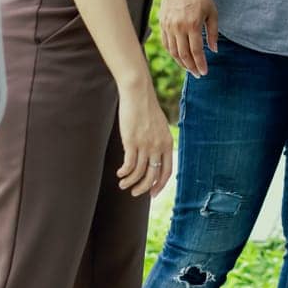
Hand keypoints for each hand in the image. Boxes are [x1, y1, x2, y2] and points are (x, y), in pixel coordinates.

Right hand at [115, 80, 173, 197]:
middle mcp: (158, 146)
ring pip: (139, 173)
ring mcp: (145, 145)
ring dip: (130, 182)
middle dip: (144, 188)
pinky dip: (124, 173)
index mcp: (167, 143)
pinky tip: (119, 174)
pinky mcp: (131, 142)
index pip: (167, 172)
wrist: (138, 93)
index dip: (160, 185)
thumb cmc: (146, 108)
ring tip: (123, 185)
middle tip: (135, 193)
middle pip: (153, 176)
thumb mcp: (159, 126)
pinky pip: (129, 165)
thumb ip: (159, 141)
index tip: (153, 194)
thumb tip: (153, 156)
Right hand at [160, 0, 217, 77]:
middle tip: (198, 74)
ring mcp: (168, 26)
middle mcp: (178, 27)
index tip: (204, 72)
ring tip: (189, 68)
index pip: (196, 51)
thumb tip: (214, 51)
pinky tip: (180, 57)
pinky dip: (172, 53)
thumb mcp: (212, 13)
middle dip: (191, 67)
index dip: (200, 64)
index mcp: (192, 24)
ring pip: (173, 51)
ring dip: (181, 62)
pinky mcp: (162, 24)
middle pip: (183, 55)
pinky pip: (166, 43)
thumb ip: (213, 33)